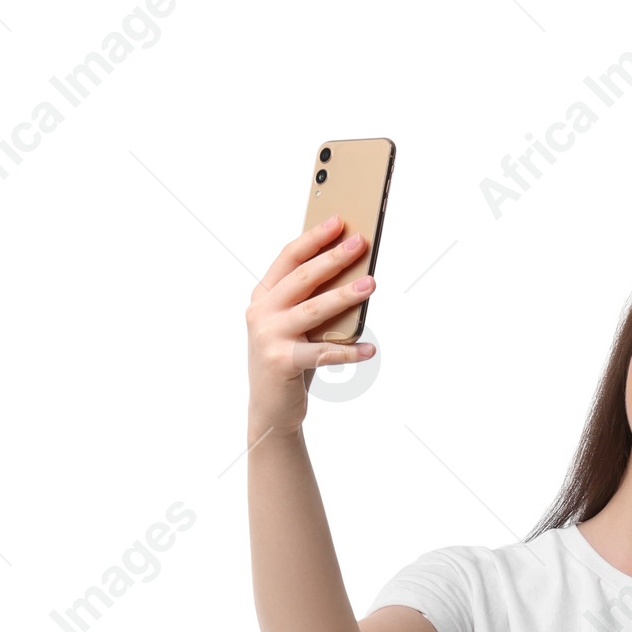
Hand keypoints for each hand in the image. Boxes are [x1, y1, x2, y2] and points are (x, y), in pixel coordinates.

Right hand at [246, 215, 375, 440]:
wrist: (270, 409)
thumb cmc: (288, 360)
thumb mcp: (294, 326)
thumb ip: (310, 302)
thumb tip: (351, 277)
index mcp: (263, 296)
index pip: (289, 258)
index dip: (314, 238)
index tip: (339, 222)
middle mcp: (261, 312)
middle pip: (303, 278)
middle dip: (334, 258)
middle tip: (361, 244)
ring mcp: (268, 337)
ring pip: (313, 310)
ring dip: (345, 296)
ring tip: (371, 285)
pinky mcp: (281, 362)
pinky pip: (324, 353)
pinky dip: (349, 352)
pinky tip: (370, 349)